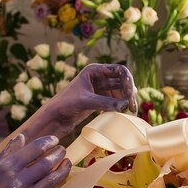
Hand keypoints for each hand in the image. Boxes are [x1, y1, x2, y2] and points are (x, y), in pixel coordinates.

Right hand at [0, 134, 70, 187]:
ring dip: (61, 167)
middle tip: (62, 148)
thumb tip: (20, 137)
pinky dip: (56, 180)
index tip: (53, 139)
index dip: (46, 142)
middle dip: (57, 153)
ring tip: (66, 159)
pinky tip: (60, 175)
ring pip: (50, 176)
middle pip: (45, 162)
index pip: (32, 149)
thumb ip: (6, 153)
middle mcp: (16, 179)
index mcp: (5, 167)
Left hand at [22, 64, 137, 139]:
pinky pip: (115, 99)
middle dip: (129, 93)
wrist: (54, 117)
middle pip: (122, 81)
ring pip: (120, 91)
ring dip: (126, 100)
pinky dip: (121, 105)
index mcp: (94, 70)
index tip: (131, 95)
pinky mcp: (100, 99)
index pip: (119, 70)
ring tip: (129, 112)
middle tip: (133, 107)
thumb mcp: (86, 102)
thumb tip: (125, 105)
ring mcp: (100, 88)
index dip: (128, 81)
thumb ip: (105, 103)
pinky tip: (122, 113)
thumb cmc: (65, 104)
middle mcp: (99, 77)